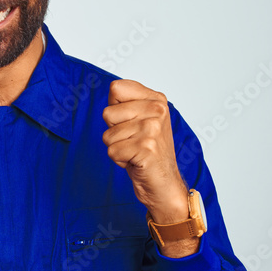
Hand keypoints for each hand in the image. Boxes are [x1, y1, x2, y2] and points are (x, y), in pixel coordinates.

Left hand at [102, 80, 187, 224]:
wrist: (163, 182)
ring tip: (135, 151)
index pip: (116, 88)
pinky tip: (135, 161)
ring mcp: (153, 129)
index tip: (130, 122)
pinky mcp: (147, 148)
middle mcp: (158, 110)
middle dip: (114, 132)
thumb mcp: (140, 119)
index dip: (115, 109)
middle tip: (133, 141)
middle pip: (108, 113)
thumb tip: (113, 88)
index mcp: (157, 99)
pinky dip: (119, 160)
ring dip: (117, 147)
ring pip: (108, 135)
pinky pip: (112, 151)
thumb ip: (126, 102)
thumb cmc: (147, 150)